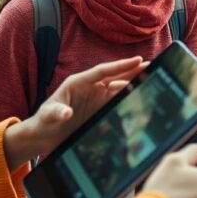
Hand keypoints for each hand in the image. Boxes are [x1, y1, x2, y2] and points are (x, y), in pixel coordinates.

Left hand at [4, 56, 147, 169]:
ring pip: (120, 88)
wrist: (43, 138)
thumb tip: (66, 113)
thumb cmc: (43, 123)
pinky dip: (129, 98)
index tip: (138, 59)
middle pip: (116, 76)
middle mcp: (90, 88)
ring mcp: (96, 99)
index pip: (103, 71)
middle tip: (153, 65)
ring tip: (153, 78)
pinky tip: (142, 96)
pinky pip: (117, 102)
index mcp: (78, 82)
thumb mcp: (47, 116)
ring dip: (135, 83)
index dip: (121, 65)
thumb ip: (56, 112)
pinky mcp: (100, 110)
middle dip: (134, 70)